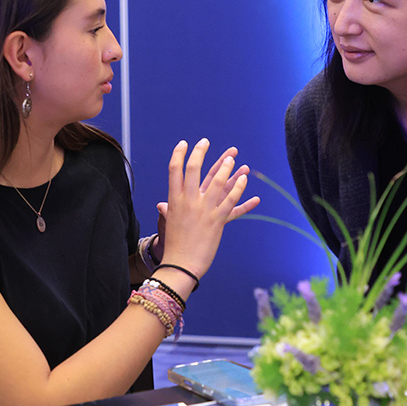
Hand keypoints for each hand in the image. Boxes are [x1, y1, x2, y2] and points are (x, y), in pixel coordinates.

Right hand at [160, 139, 254, 279]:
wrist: (181, 264)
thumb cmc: (174, 244)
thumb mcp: (169, 223)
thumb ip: (169, 210)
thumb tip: (162, 206)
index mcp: (174, 200)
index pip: (174, 170)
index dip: (179, 154)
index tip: (183, 143)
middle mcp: (188, 202)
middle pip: (194, 169)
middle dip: (200, 152)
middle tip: (205, 141)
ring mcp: (204, 210)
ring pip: (217, 181)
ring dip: (225, 167)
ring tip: (231, 157)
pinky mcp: (217, 220)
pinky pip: (231, 200)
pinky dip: (239, 188)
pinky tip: (244, 179)